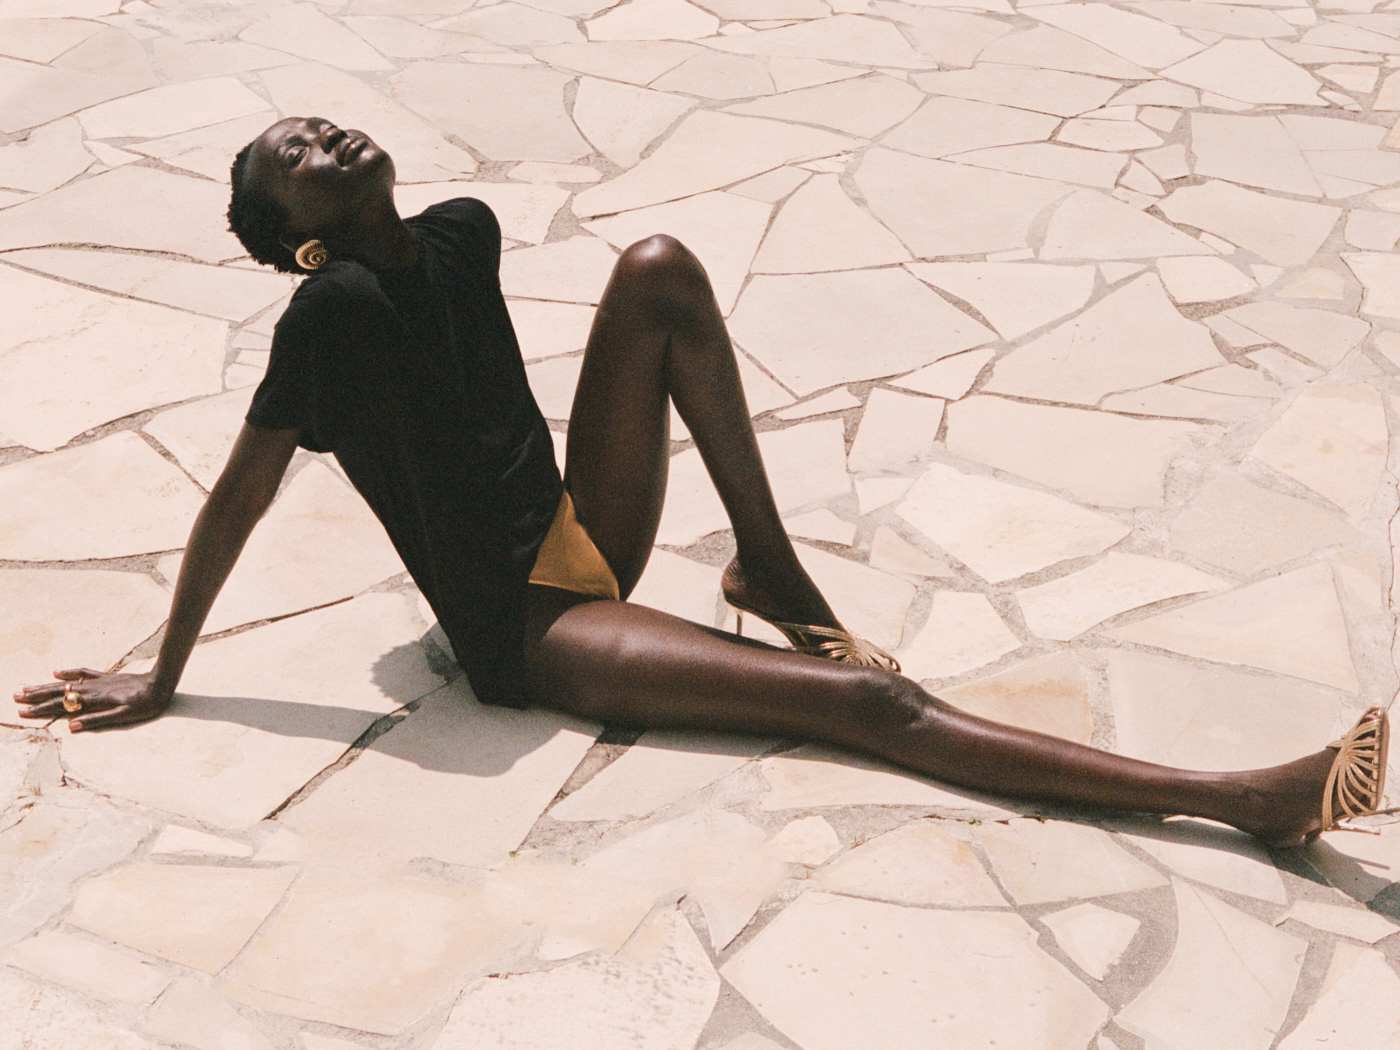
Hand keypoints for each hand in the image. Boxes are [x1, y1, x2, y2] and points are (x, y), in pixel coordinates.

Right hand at [12, 668, 168, 731]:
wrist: (160, 683)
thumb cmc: (144, 704)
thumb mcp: (123, 717)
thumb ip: (98, 720)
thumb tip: (72, 727)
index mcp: (94, 700)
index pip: (62, 706)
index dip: (42, 710)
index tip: (23, 713)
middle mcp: (92, 689)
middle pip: (59, 693)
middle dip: (36, 696)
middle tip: (15, 697)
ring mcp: (98, 681)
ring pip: (66, 683)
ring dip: (46, 685)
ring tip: (27, 687)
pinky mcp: (106, 677)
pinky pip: (83, 672)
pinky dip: (69, 672)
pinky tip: (56, 672)